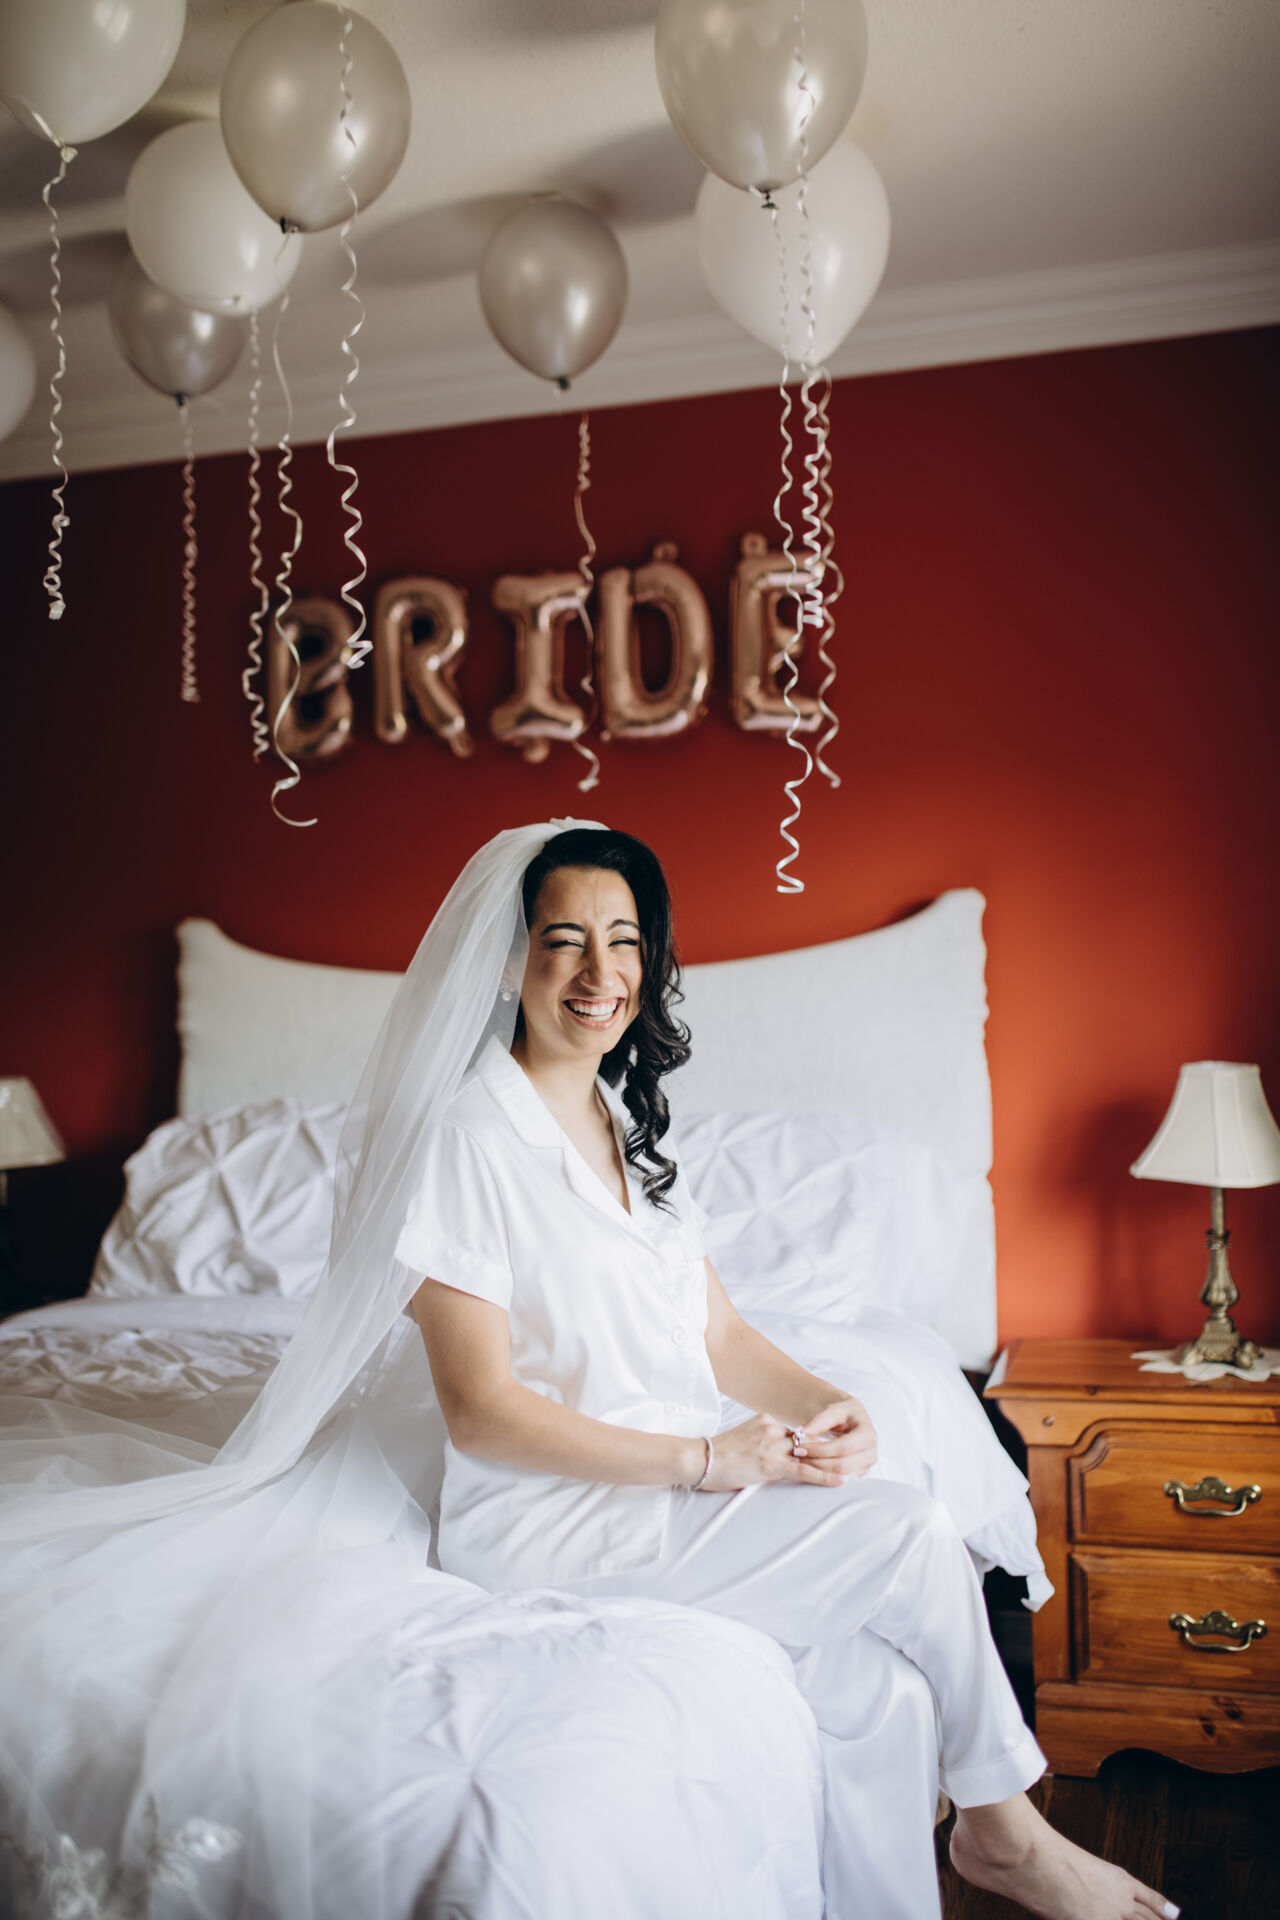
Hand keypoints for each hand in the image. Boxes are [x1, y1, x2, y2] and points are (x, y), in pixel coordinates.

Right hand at [699, 1412, 852, 1492]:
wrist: (698, 1459)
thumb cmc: (714, 1455)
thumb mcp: (741, 1439)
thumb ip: (760, 1440)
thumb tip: (769, 1453)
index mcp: (765, 1420)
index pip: (795, 1433)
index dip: (811, 1446)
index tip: (829, 1452)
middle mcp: (772, 1429)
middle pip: (806, 1443)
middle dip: (826, 1455)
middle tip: (849, 1463)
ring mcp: (772, 1446)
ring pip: (809, 1456)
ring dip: (830, 1466)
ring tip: (851, 1473)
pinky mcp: (771, 1465)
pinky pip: (804, 1471)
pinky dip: (824, 1477)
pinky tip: (840, 1482)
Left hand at [793, 1396, 877, 1478]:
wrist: (852, 1419)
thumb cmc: (842, 1414)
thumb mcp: (832, 1410)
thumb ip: (818, 1421)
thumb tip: (802, 1434)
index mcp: (868, 1434)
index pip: (842, 1448)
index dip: (819, 1449)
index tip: (799, 1447)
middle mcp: (871, 1452)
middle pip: (842, 1466)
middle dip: (816, 1463)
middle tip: (797, 1457)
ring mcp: (867, 1465)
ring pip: (840, 1476)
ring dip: (817, 1471)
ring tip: (801, 1461)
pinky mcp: (860, 1473)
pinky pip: (840, 1480)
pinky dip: (823, 1475)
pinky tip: (810, 1466)